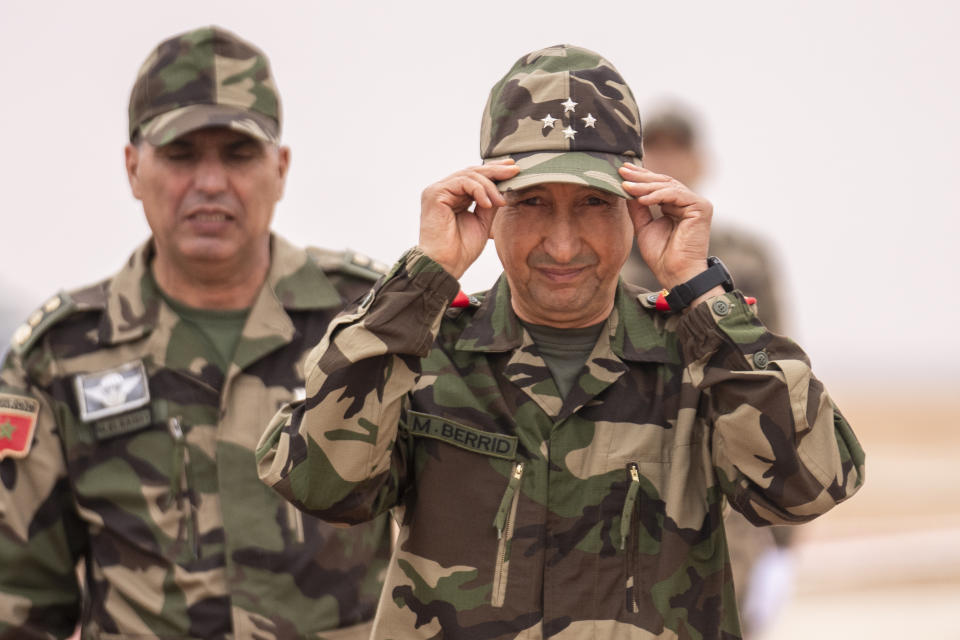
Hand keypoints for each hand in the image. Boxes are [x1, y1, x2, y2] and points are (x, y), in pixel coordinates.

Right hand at [418, 160, 519, 278]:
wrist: (446, 265)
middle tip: (515, 171)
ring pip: (469, 175)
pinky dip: (479, 190)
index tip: (513, 170)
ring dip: (489, 186)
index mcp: (453, 196)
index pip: (474, 177)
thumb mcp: (483, 221)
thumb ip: (490, 202)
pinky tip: (488, 203)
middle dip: (495, 170)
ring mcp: (437, 191)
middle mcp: (444, 191)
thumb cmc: (461, 249)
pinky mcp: (435, 194)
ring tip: (501, 202)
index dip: (493, 171)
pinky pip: (462, 182)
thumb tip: (504, 186)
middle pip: (472, 172)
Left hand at [619, 162, 713, 289]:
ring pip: (668, 186)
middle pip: (663, 182)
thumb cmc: (661, 255)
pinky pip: (676, 194)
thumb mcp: (643, 226)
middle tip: (622, 169)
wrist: (675, 274)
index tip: (621, 171)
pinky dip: (657, 195)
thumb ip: (638, 207)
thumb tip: (626, 187)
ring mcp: (696, 204)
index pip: (658, 186)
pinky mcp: (701, 207)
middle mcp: (688, 202)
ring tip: (626, 186)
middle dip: (641, 176)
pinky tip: (641, 199)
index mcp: (676, 205)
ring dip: (645, 185)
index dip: (640, 177)